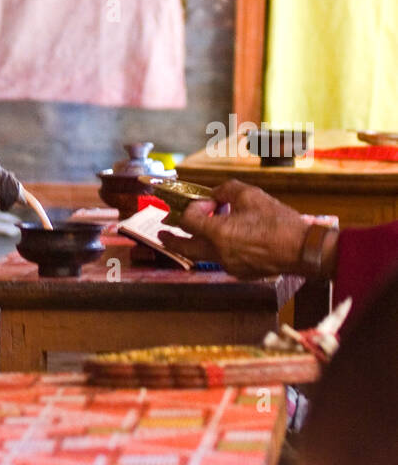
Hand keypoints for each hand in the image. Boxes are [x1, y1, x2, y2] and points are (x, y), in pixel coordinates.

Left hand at [158, 179, 308, 277]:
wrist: (302, 249)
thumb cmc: (278, 222)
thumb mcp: (250, 195)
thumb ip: (225, 191)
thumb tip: (214, 195)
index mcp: (218, 233)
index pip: (189, 221)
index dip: (192, 208)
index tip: (205, 202)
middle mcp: (219, 254)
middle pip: (186, 248)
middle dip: (171, 240)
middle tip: (162, 233)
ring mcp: (230, 266)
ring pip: (203, 255)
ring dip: (198, 242)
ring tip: (198, 232)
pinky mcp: (241, 273)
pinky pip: (221, 260)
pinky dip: (217, 249)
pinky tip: (228, 238)